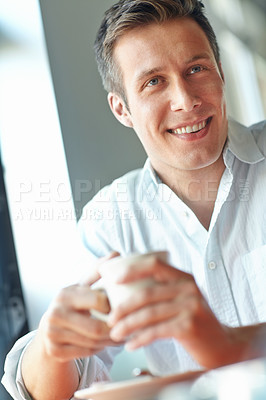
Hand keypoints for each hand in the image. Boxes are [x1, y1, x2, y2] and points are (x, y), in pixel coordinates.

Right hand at [39, 252, 120, 362]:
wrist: (49, 328)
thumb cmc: (73, 303)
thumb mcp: (83, 286)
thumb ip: (99, 271)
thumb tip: (116, 254)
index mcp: (65, 294)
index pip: (98, 301)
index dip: (114, 306)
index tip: (123, 307)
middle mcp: (56, 314)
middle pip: (96, 328)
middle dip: (115, 329)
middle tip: (128, 327)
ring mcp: (53, 334)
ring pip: (93, 343)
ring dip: (111, 341)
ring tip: (123, 335)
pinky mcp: (55, 351)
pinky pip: (87, 353)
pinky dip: (100, 349)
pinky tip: (108, 342)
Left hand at [107, 256, 244, 368]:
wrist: (223, 344)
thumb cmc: (194, 321)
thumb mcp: (184, 298)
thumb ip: (164, 290)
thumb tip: (127, 287)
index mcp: (184, 277)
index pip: (154, 264)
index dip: (132, 269)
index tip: (113, 279)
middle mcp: (188, 288)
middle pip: (147, 293)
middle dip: (123, 307)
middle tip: (109, 318)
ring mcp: (190, 306)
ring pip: (149, 313)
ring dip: (127, 325)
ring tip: (115, 334)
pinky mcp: (189, 325)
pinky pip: (157, 331)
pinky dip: (140, 339)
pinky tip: (130, 345)